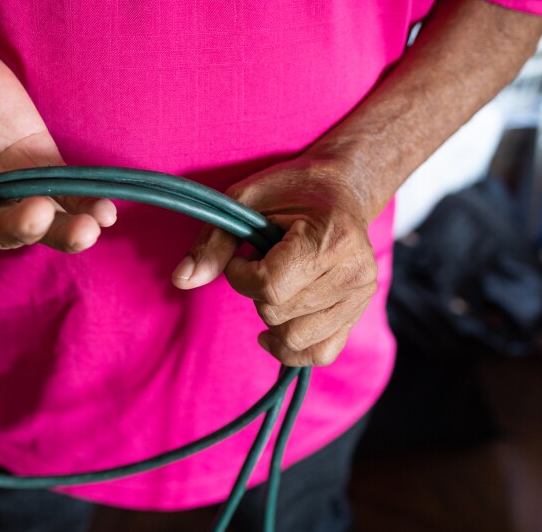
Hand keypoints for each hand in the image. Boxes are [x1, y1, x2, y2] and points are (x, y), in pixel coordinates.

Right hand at [0, 44, 115, 257]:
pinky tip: (104, 212)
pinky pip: (68, 196)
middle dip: (24, 228)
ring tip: (88, 229)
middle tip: (35, 213)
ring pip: (43, 224)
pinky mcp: (42, 169)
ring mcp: (14, 192)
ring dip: (66, 231)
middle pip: (6, 235)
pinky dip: (86, 206)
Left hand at [171, 159, 377, 365]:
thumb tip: (181, 280)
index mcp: (330, 239)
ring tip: (276, 286)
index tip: (243, 256)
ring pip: (296, 339)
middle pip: (278, 315)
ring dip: (271, 318)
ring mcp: (360, 297)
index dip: (240, 276)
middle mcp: (353, 272)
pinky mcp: (358, 313)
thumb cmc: (291, 189)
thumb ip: (214, 243)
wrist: (342, 189)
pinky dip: (292, 348)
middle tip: (262, 264)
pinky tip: (276, 329)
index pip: (269, 287)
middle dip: (255, 294)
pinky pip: (321, 352)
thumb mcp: (245, 201)